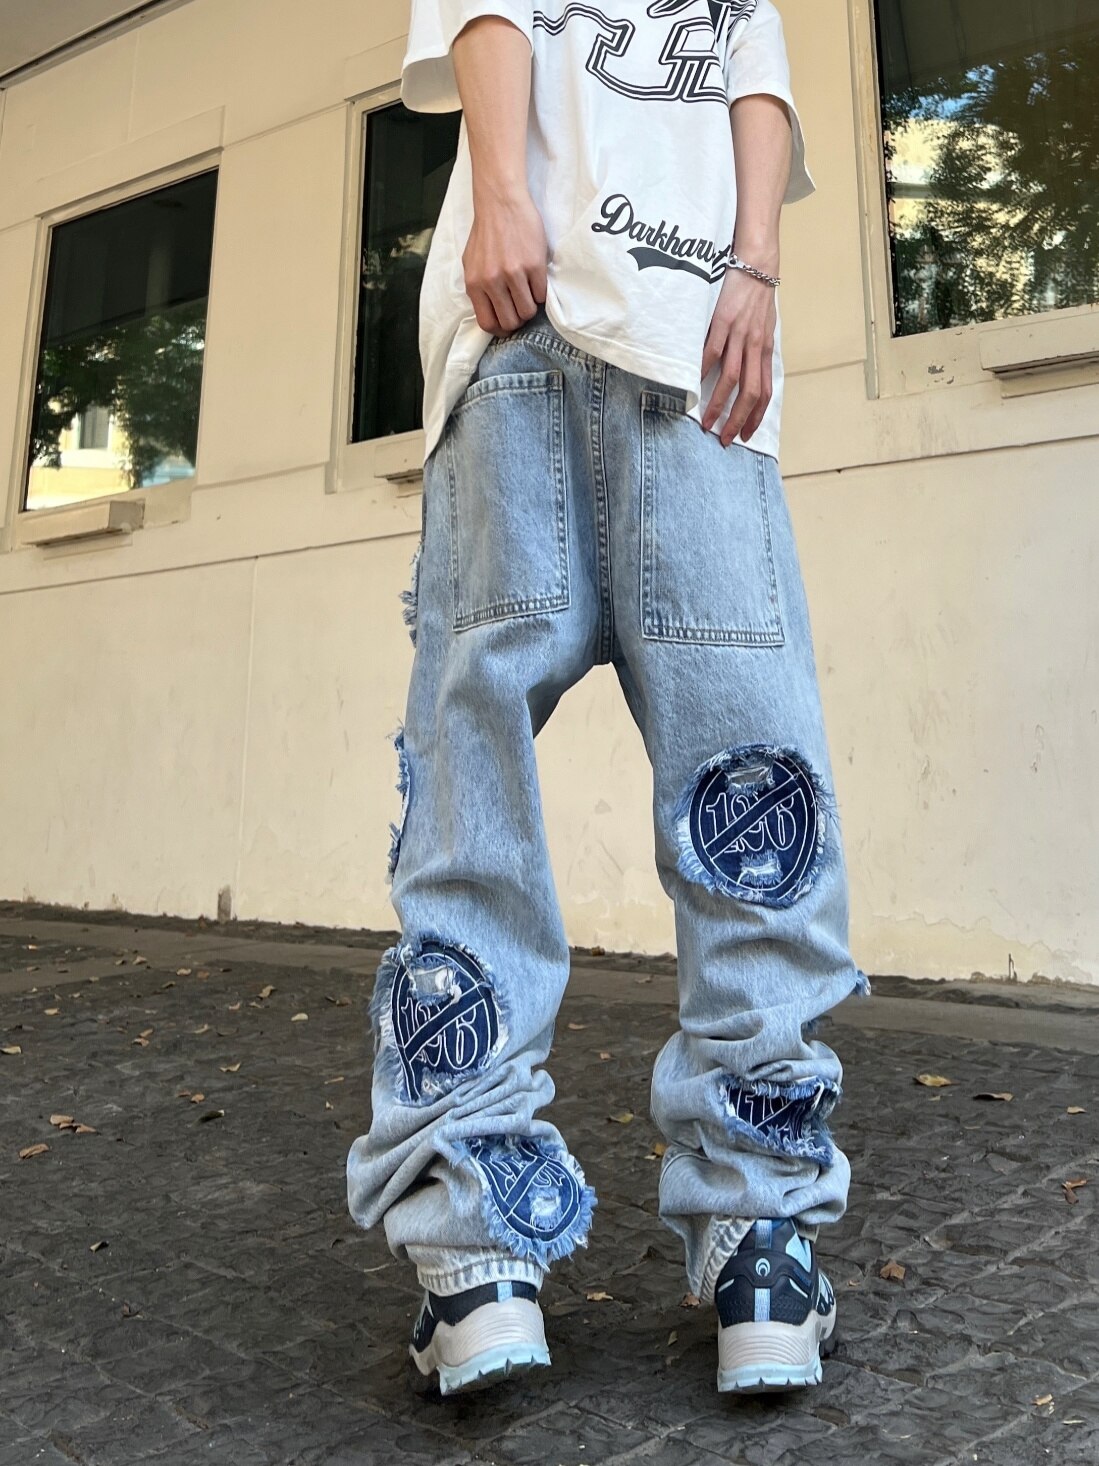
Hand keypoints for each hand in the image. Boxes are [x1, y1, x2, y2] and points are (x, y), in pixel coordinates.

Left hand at [463, 187, 548, 334]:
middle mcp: (493, 282)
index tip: (507, 323)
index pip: (488, 323)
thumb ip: (478, 288)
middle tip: (521, 307)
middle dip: (518, 319)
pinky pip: (541, 294)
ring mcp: (514, 274)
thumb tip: (490, 310)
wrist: (501, 202)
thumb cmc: (486, 232)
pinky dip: (540, 292)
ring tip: (529, 292)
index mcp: (475, 284)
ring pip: (528, 311)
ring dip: (531, 306)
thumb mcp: (471, 263)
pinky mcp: (534, 265)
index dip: (500, 329)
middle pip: (510, 322)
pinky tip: (536, 279)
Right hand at [700, 260, 777, 445]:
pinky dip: (703, 372)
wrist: (757, 262)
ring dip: (719, 404)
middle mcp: (754, 346)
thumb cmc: (757, 295)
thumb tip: (749, 371)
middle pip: (750, 393)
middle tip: (725, 439)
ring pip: (732, 379)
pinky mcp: (723, 321)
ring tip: (707, 421)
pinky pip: (712, 352)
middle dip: (738, 420)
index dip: (756, 416)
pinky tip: (694, 386)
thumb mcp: (764, 326)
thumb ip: (756, 350)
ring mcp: (739, 335)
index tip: (747, 435)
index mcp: (765, 350)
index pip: (764, 392)